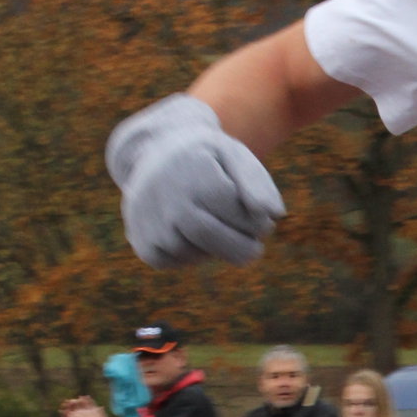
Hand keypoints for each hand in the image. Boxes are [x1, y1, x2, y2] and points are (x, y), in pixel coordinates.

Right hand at [106, 93, 285, 265]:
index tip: (263, 223)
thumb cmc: (205, 158)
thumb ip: (257, 182)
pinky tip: (190, 234)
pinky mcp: (142, 243)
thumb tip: (273, 214)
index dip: (258, 224)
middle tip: (254, 247)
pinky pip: (174, 262)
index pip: (237, 213)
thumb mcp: (233, 155)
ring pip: (197, 253)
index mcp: (195, 172)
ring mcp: (151, 222)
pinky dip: (190, 255)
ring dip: (216, 249)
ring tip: (214, 226)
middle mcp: (168, 197)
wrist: (155, 154)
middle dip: (243, 248)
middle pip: (215, 238)